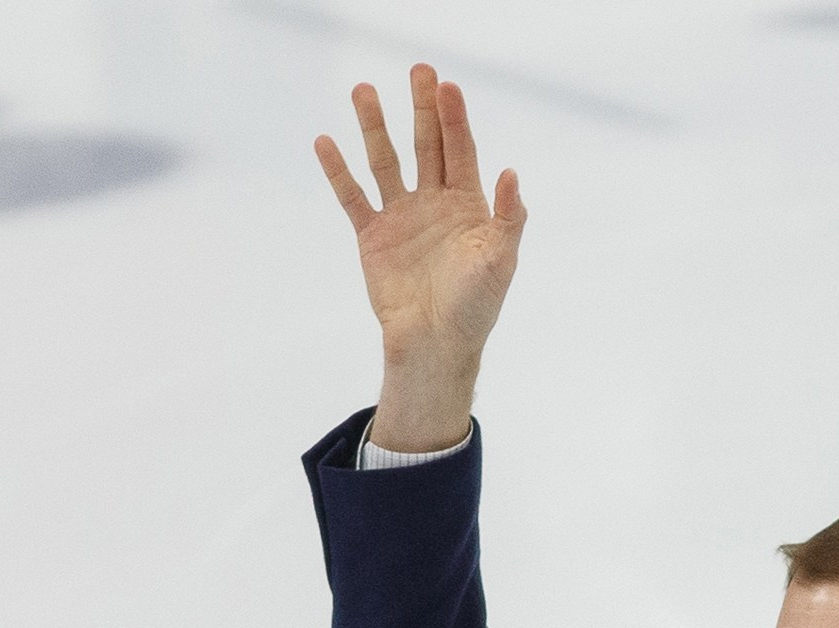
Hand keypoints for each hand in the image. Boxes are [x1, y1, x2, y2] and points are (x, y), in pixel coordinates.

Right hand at [314, 65, 525, 452]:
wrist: (435, 345)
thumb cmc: (475, 308)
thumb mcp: (501, 262)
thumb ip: (509, 218)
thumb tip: (512, 173)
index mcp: (468, 205)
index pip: (460, 150)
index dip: (454, 118)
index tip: (446, 86)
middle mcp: (433, 203)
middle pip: (425, 145)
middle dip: (422, 109)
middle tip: (418, 70)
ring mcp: (402, 217)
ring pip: (385, 161)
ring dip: (375, 127)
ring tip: (363, 90)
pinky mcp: (373, 237)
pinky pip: (353, 198)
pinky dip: (339, 172)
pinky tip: (326, 142)